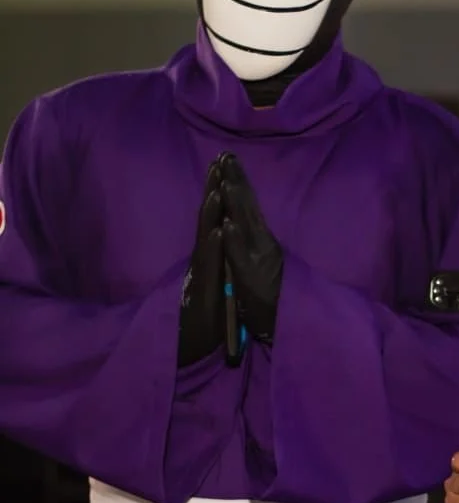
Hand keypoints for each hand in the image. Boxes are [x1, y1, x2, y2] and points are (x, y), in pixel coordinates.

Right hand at [178, 160, 224, 366]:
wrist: (190, 342)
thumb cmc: (207, 311)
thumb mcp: (217, 277)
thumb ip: (219, 255)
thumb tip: (223, 232)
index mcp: (210, 252)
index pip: (216, 215)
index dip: (220, 189)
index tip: (225, 163)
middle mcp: (203, 257)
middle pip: (209, 218)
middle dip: (213, 189)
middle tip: (218, 161)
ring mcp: (201, 272)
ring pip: (206, 237)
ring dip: (212, 213)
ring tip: (218, 188)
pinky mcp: (202, 289)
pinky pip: (209, 265)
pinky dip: (214, 247)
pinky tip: (218, 231)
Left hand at [219, 153, 283, 342]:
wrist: (294, 324)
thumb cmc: (276, 297)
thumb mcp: (265, 262)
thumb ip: (254, 242)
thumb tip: (237, 219)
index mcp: (263, 240)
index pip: (248, 206)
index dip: (237, 181)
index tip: (226, 158)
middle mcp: (263, 246)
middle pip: (247, 208)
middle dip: (235, 180)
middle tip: (225, 155)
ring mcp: (259, 262)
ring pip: (245, 227)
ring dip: (236, 203)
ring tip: (226, 178)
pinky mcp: (254, 281)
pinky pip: (241, 261)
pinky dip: (234, 243)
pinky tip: (226, 226)